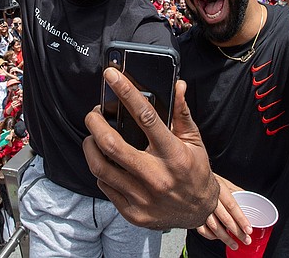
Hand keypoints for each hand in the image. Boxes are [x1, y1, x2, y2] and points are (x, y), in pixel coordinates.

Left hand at [83, 68, 218, 229]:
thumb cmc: (195, 172)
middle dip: (95, 122)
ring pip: (100, 167)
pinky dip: (99, 168)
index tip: (112, 75)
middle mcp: (156, 177)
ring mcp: (142, 198)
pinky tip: (104, 159)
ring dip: (90, 145)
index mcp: (174, 155)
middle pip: (112, 144)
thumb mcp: (194, 141)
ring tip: (93, 135)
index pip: (146, 117)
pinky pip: (104, 185)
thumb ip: (181, 113)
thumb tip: (178, 85)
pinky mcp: (132, 212)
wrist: (199, 213)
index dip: (126, 92)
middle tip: (93, 113)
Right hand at [196, 177, 252, 249]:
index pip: (232, 206)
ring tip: (234, 244)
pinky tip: (217, 237)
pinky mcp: (194, 214)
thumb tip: (250, 199)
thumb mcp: (224, 182)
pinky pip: (202, 229)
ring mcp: (201, 208)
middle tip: (246, 240)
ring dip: (225, 238)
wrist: (189, 178)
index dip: (241, 219)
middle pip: (225, 219)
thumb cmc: (208, 181)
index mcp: (219, 190)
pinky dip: (210, 236)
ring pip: (214, 226)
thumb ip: (236, 191)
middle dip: (237, 232)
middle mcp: (210, 199)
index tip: (248, 229)